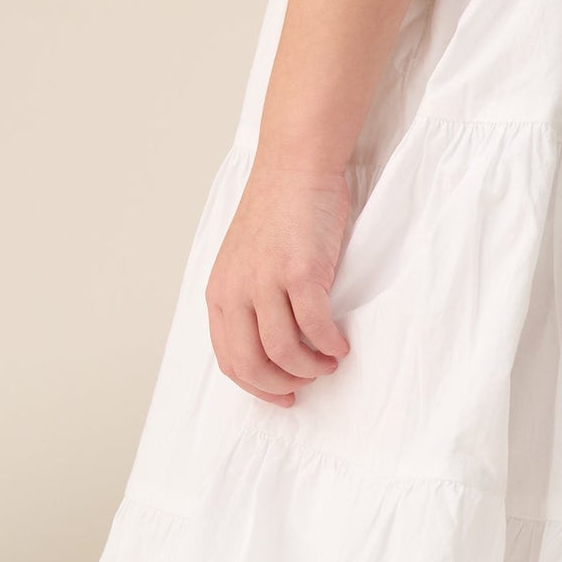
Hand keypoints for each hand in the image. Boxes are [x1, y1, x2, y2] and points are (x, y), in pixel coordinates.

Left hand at [204, 163, 353, 406]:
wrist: (296, 166)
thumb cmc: (280, 210)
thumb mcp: (245, 260)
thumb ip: (249, 299)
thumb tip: (272, 344)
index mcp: (220, 292)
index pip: (229, 359)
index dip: (257, 387)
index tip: (283, 394)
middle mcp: (237, 291)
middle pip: (252, 364)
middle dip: (282, 385)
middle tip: (307, 384)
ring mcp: (266, 282)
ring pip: (283, 351)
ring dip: (310, 367)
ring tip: (328, 363)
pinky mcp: (299, 272)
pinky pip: (315, 327)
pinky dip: (330, 344)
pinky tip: (340, 345)